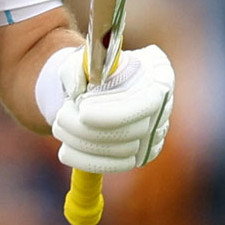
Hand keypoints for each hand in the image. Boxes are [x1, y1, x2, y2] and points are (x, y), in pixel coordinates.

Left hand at [46, 44, 173, 173]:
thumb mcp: (83, 60)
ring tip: (60, 128)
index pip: (142, 105)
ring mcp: (158, 132)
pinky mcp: (145, 152)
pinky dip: (89, 161)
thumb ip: (78, 69)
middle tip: (60, 118)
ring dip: (85, 145)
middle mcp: (164, 106)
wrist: (99, 85)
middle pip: (132, 132)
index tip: (82, 113)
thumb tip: (76, 89)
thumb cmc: (94, 70)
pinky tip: (67, 150)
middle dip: (89, 130)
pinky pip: (118, 164)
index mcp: (158, 75)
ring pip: (124, 152)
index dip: (112, 115)